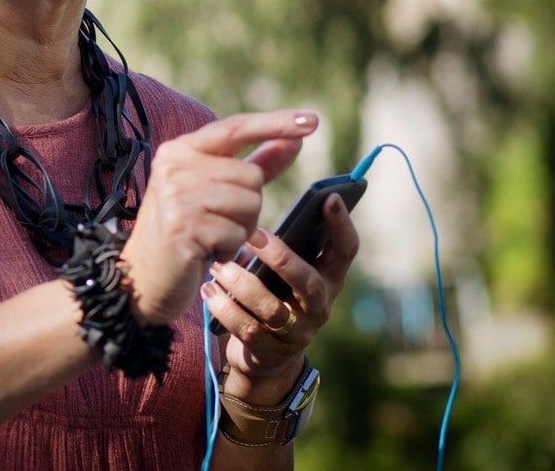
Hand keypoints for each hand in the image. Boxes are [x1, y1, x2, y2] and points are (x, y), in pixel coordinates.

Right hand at [118, 111, 317, 326]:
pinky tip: (206, 252)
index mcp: (180, 149)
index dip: (276, 123)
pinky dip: (230, 248)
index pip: (235, 128)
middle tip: (216, 222)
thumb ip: (255, 164)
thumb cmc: (183, 231)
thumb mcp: (214, 192)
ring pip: (249, 204)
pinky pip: (237, 233)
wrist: (142, 277)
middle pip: (251, 176)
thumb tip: (294, 139)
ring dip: (240, 229)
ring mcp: (176, 195)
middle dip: (248, 205)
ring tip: (210, 237)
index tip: (312, 120)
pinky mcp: (184, 226)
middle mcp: (174, 165)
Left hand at [202, 192, 359, 397]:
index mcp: (327, 280)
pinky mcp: (271, 353)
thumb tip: (250, 215)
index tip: (329, 197)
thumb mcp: (281, 274)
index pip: (345, 250)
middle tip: (253, 235)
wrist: (266, 358)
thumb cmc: (272, 297)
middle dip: (281, 257)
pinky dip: (224, 307)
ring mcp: (298, 333)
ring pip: (271, 308)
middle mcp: (319, 307)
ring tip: (217, 266)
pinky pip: (247, 329)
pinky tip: (208, 290)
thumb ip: (277, 248)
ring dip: (241, 283)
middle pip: (308, 282)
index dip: (341, 224)